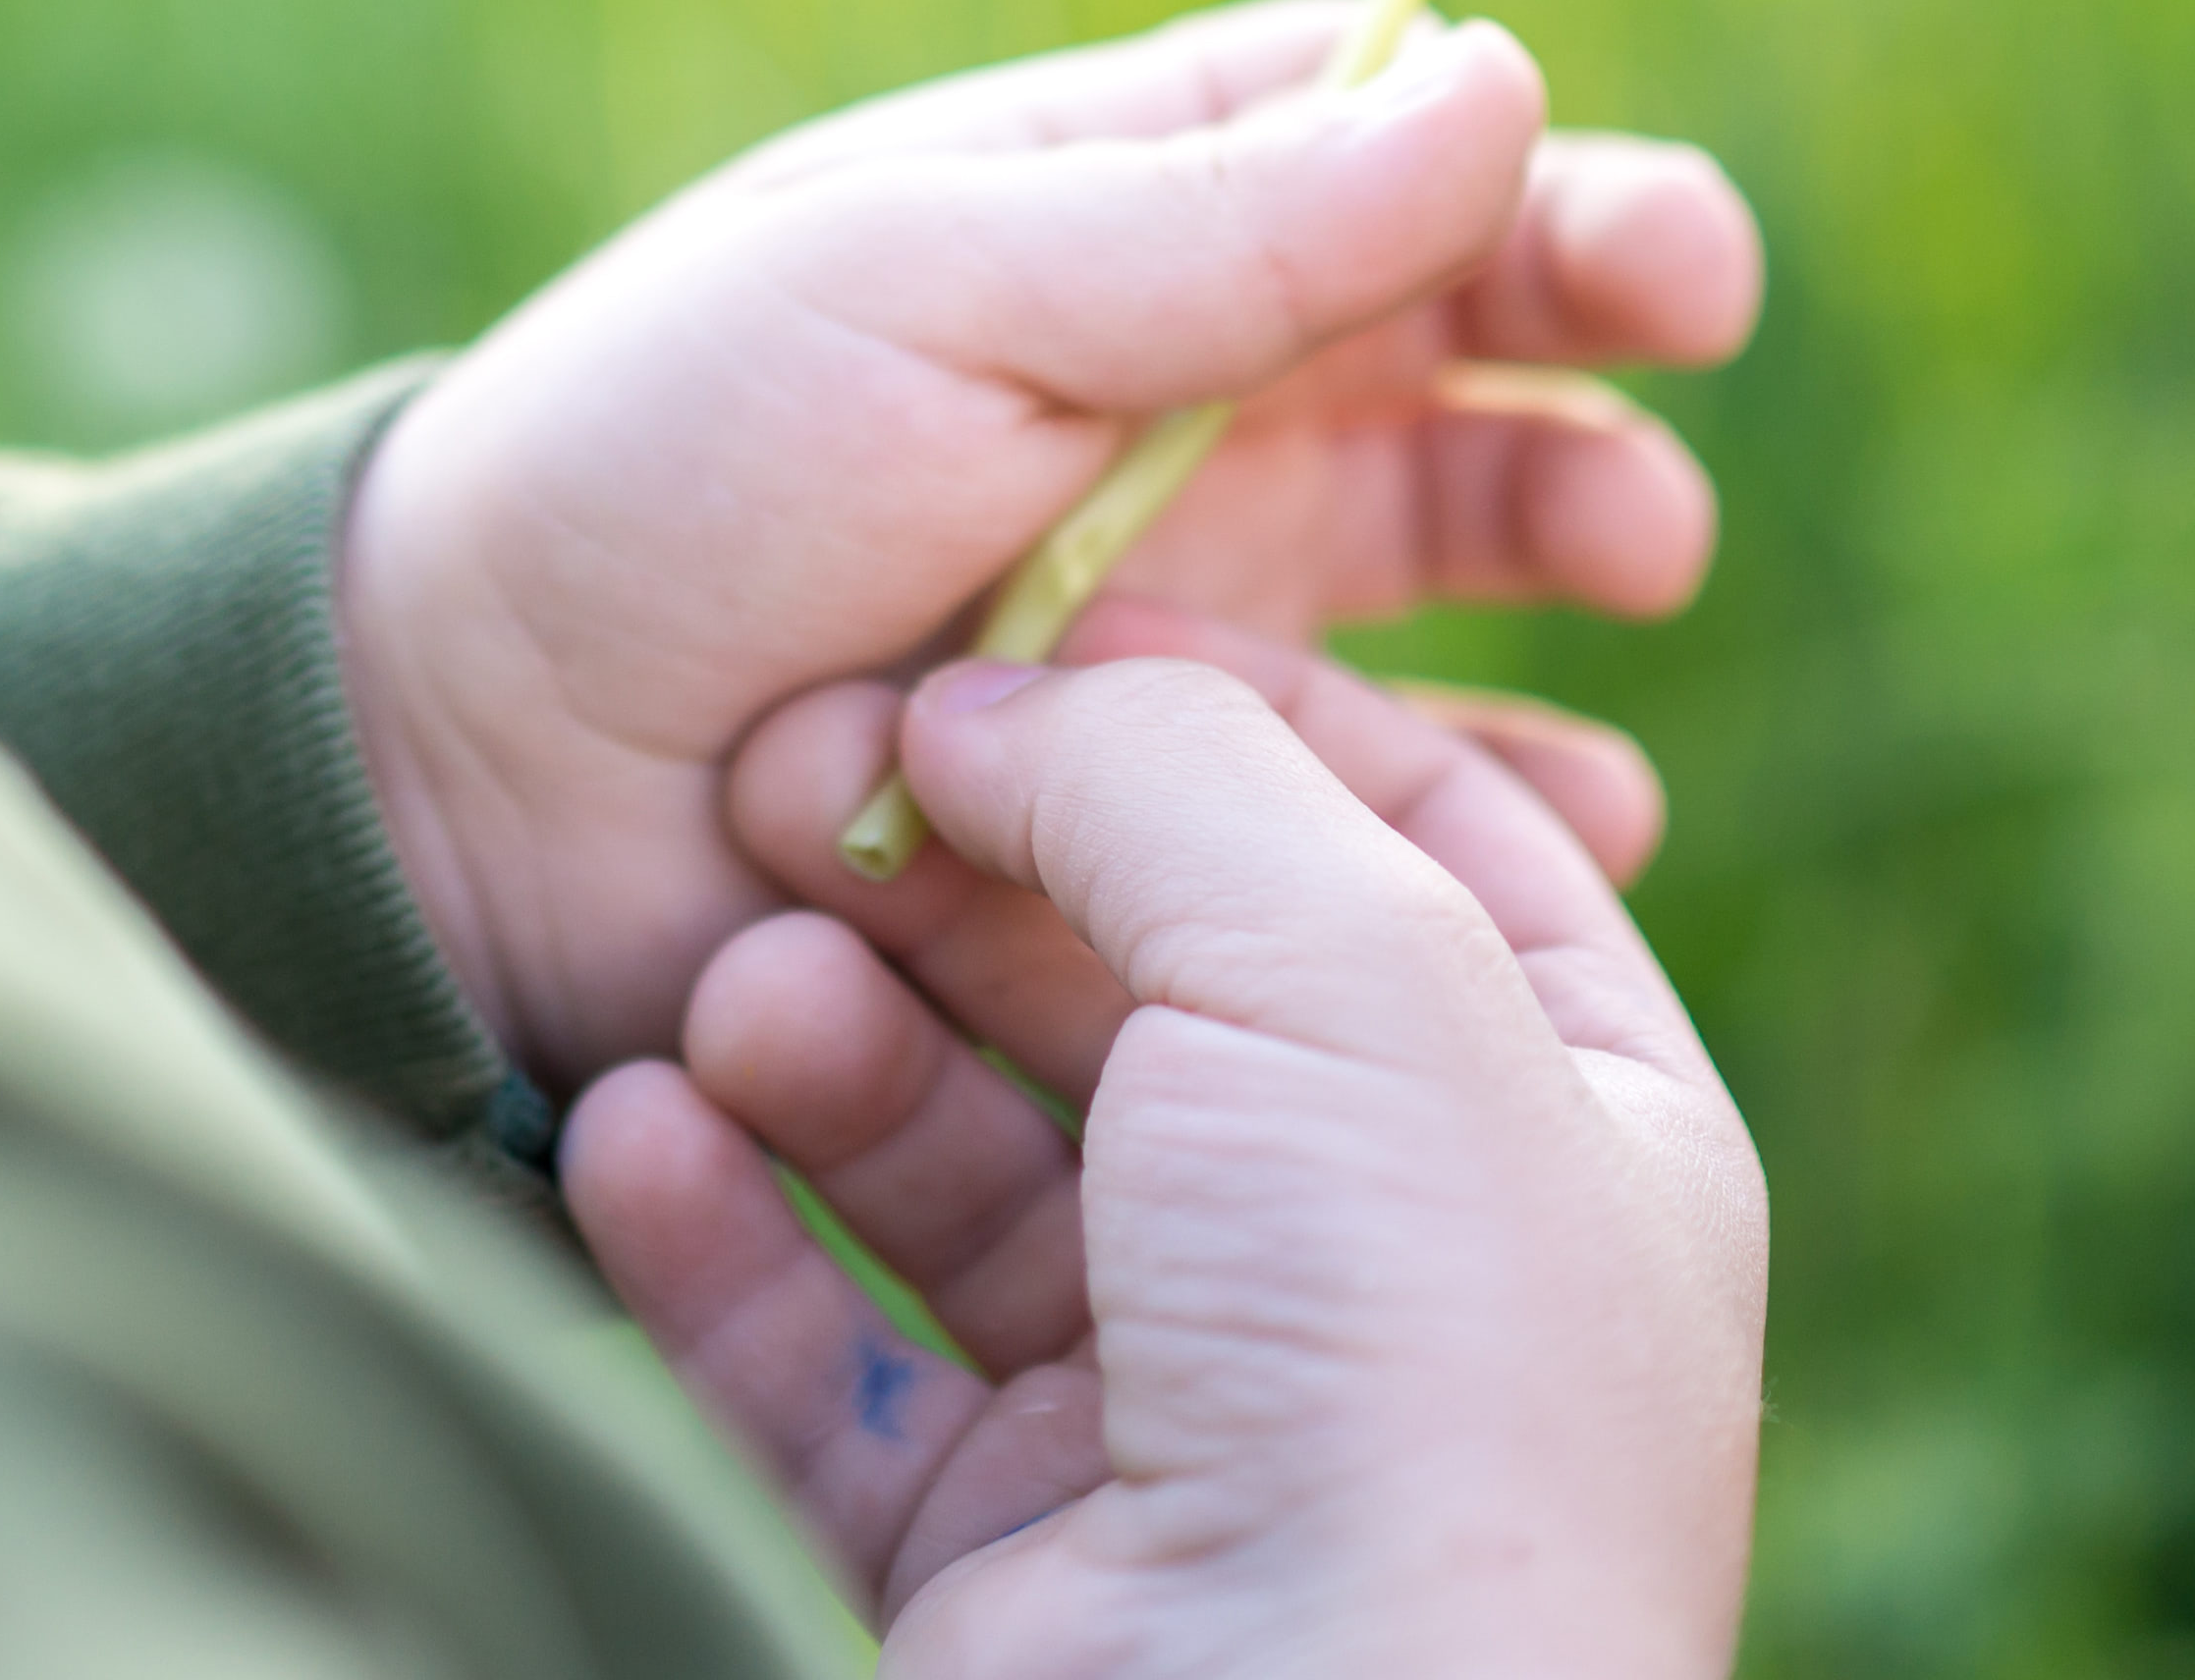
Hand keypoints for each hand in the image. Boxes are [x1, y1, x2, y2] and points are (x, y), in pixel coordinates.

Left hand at [337, 0, 1759, 1090]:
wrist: (470, 766)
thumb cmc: (661, 471)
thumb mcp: (922, 290)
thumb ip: (1212, 217)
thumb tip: (1505, 80)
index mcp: (1105, 220)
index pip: (1390, 147)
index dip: (1551, 185)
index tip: (1671, 262)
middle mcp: (1169, 398)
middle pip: (1460, 353)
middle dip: (1587, 385)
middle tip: (1642, 464)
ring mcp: (1173, 606)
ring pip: (1450, 566)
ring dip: (1557, 566)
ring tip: (1616, 595)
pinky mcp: (1153, 803)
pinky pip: (1368, 795)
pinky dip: (1480, 803)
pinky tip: (1559, 821)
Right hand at [563, 625, 1766, 1674]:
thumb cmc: (1399, 1371)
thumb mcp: (1350, 967)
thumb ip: (1168, 773)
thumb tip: (990, 707)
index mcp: (1568, 1124)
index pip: (1405, 829)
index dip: (1219, 703)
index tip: (1022, 625)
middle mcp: (1393, 1273)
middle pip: (1149, 984)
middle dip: (968, 866)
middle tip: (787, 770)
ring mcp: (1198, 1426)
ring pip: (972, 1167)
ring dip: (828, 1042)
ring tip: (727, 982)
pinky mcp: (1009, 1567)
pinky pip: (833, 1362)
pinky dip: (721, 1235)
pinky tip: (626, 1128)